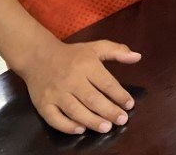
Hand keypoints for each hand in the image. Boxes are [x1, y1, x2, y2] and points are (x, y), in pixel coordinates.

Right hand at [18, 38, 140, 134]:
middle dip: (109, 111)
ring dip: (92, 121)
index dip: (119, 95)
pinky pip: (54, 118)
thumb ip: (117, 51)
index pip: (106, 83)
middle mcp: (71, 80)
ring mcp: (55, 93)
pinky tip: (80, 130)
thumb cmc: (72, 54)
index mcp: (86, 65)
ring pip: (75, 110)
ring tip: (107, 128)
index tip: (130, 105)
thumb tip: (137, 57)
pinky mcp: (43, 104)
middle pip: (92, 99)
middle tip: (122, 120)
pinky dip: (67, 126)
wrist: (38, 57)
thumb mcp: (96, 47)